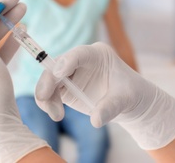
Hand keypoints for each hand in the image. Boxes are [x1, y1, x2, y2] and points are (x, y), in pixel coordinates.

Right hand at [35, 42, 174, 149]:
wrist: (128, 102)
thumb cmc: (130, 93)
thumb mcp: (125, 99)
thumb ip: (110, 108)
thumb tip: (96, 121)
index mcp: (97, 54)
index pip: (79, 53)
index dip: (67, 61)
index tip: (58, 73)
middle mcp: (80, 61)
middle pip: (57, 65)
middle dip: (48, 81)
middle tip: (44, 99)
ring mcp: (70, 73)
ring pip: (49, 79)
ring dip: (46, 96)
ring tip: (57, 115)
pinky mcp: (65, 87)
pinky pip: (49, 92)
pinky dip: (47, 102)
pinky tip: (56, 114)